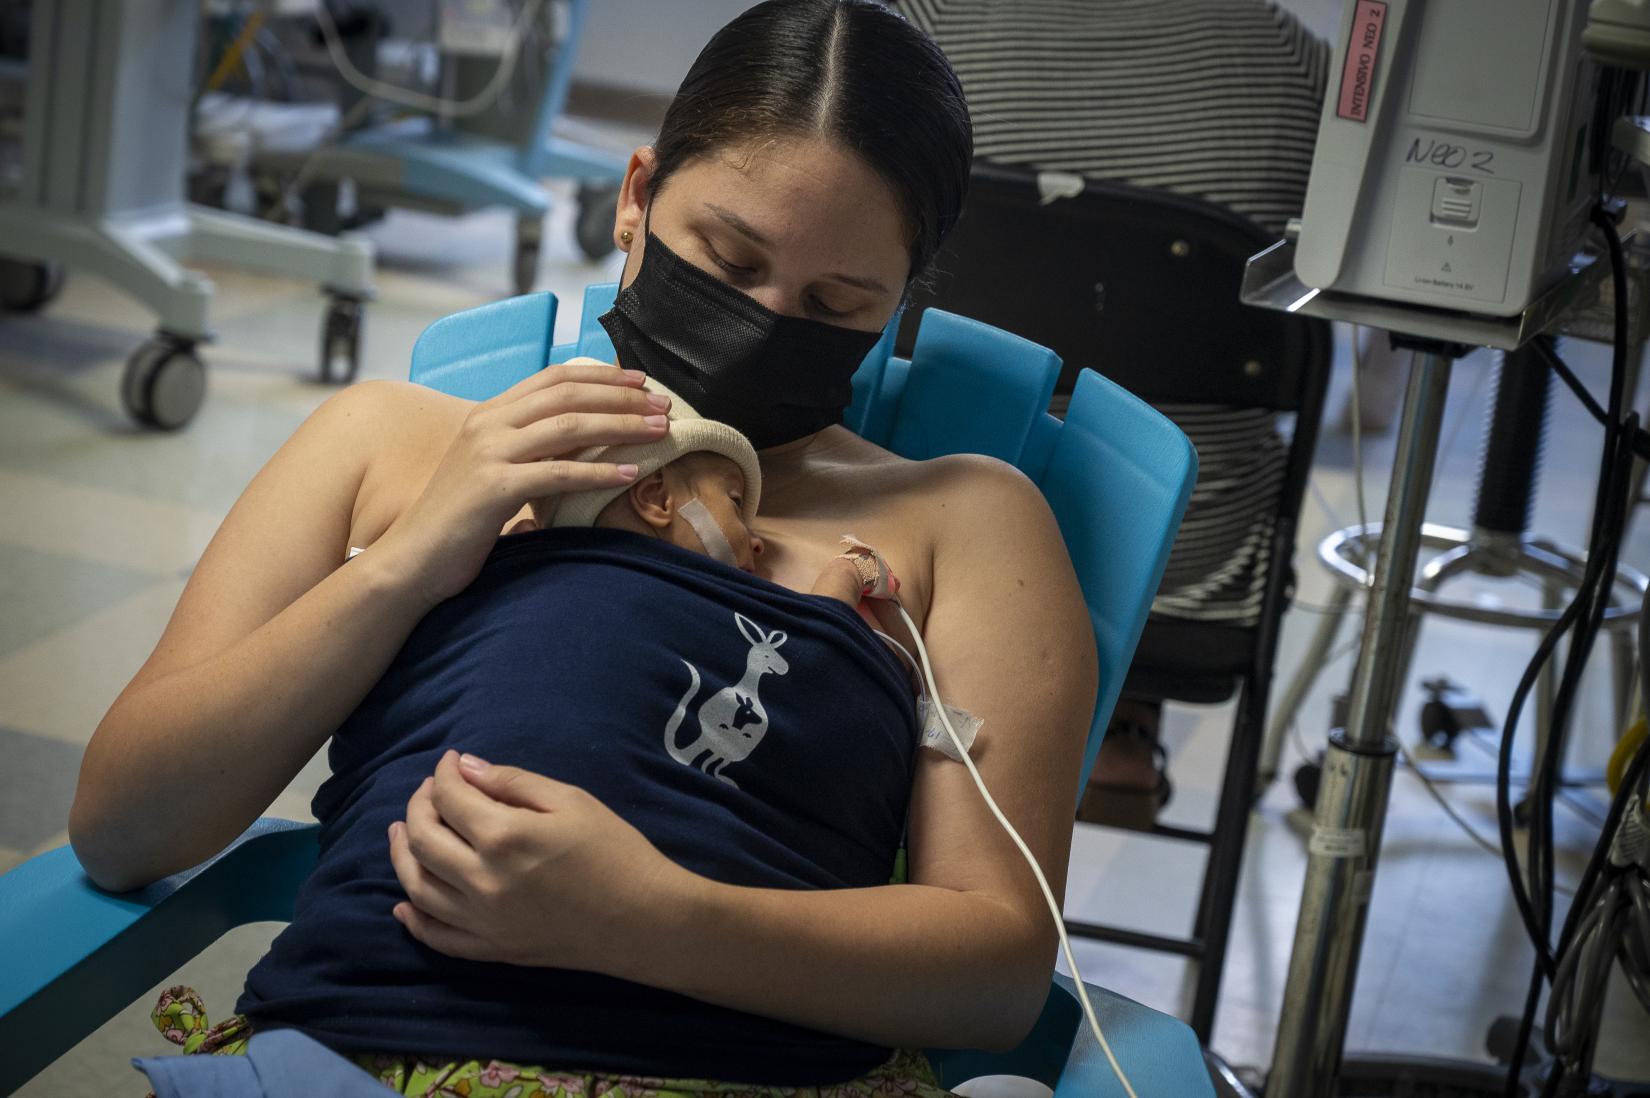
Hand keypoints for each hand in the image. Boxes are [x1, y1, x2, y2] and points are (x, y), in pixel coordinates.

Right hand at [374, 359, 670, 607]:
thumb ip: (532, 452)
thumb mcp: (498, 473)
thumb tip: (586, 445)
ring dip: (622, 427)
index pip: (553, 378)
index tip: (641, 382)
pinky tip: (630, 474)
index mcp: (488, 414)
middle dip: (622, 398)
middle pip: (568, 395)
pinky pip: (559, 473)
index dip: (601, 376)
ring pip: (570, 427)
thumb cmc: (459, 522)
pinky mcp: (493, 486)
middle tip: (664, 406)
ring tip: (660, 432)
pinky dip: (599, 473)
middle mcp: (487, 424)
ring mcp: (488, 453)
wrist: (412, 559)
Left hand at [386, 750, 696, 971]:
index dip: (442, 774)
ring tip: (401, 833)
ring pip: (418, 887)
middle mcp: (481, 880)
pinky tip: (404, 904)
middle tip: (428, 792)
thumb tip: (465, 768)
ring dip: (402, 855)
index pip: (450, 798)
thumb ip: (514, 782)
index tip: (449, 762)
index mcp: (504, 836)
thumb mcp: (572, 801)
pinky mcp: (492, 950)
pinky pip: (437, 938)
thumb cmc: (616, 852)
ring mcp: (482, 921)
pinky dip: (414, 920)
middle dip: (418, 807)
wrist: (644, 920)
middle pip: (422, 839)